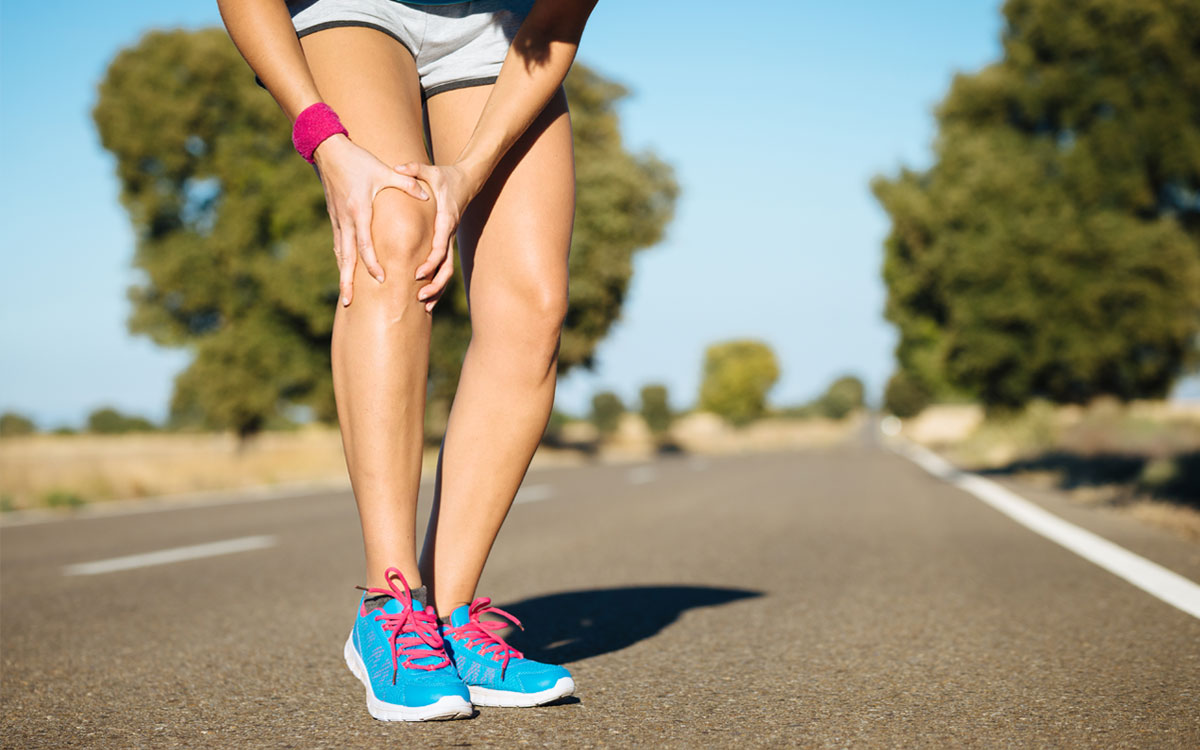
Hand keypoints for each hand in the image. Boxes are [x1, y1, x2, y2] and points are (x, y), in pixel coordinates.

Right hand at [312, 134, 428, 305]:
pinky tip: (344, 270)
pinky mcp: (334, 217)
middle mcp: (345, 219)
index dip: (372, 263)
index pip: (365, 244)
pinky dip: (341, 259)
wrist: (328, 150)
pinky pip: (338, 243)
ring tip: (345, 295)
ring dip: (342, 274)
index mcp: (358, 210)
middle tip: (348, 302)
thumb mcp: (384, 170)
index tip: (381, 279)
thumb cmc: (358, 160)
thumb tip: (427, 194)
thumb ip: (407, 183)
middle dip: (347, 280)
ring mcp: (337, 219)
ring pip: (340, 253)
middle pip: (346, 257)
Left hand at [392, 161, 477, 311]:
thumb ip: (414, 170)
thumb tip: (398, 168)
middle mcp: (448, 234)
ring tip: (424, 306)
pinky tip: (427, 298)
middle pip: (446, 266)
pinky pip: (444, 267)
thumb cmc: (446, 175)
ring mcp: (449, 240)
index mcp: (445, 220)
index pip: (439, 247)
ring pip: (447, 271)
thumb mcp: (430, 170)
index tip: (418, 274)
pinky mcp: (446, 242)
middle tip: (420, 298)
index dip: (429, 263)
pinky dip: (437, 283)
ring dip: (437, 289)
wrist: (467, 180)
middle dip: (435, 285)